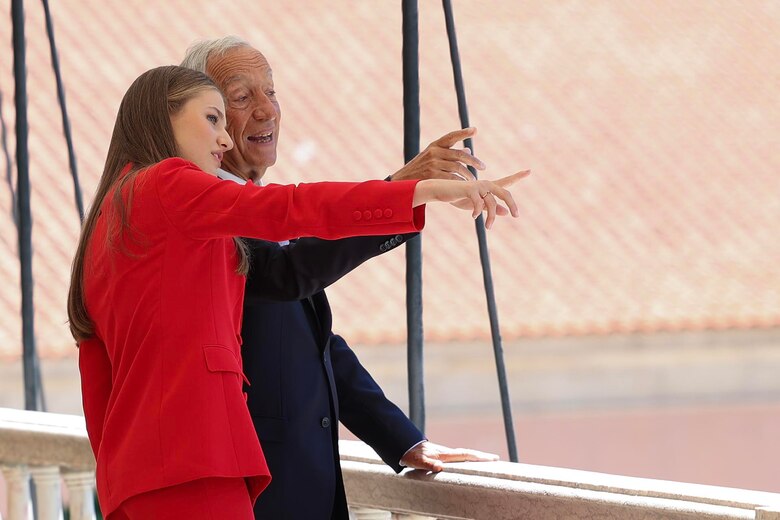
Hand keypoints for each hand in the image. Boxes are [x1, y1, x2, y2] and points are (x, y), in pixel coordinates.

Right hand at [389, 127, 484, 181]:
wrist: (403, 182)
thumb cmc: (421, 169)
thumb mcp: (432, 157)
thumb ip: (449, 153)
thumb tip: (468, 148)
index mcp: (434, 145)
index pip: (451, 136)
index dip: (463, 132)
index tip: (475, 130)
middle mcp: (434, 152)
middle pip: (459, 154)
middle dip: (474, 161)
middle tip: (483, 167)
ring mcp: (433, 164)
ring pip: (458, 167)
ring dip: (468, 174)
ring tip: (474, 179)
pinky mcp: (432, 175)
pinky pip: (452, 178)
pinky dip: (460, 182)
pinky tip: (464, 185)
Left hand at [400, 441, 499, 471]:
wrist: (404, 446)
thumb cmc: (411, 455)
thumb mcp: (418, 461)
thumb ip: (428, 463)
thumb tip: (440, 466)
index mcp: (444, 454)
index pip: (465, 455)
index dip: (478, 457)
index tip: (492, 458)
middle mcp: (446, 452)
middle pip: (468, 454)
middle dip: (481, 456)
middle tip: (496, 459)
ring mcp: (444, 453)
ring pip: (463, 455)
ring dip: (475, 457)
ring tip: (487, 461)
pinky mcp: (441, 456)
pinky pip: (458, 457)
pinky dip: (467, 459)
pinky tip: (469, 462)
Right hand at [412, 170, 530, 228]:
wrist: (440, 190)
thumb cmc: (457, 197)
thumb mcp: (476, 205)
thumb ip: (491, 208)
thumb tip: (506, 213)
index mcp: (489, 187)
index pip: (507, 182)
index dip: (518, 176)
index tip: (529, 170)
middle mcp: (486, 184)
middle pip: (505, 193)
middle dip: (512, 204)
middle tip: (516, 216)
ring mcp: (479, 186)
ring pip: (492, 203)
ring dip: (491, 217)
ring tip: (488, 227)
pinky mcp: (470, 190)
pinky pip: (479, 203)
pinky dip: (478, 211)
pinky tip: (473, 216)